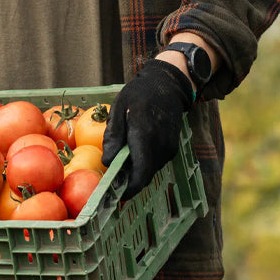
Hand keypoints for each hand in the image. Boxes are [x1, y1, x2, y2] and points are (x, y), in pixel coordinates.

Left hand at [102, 59, 194, 199]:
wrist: (167, 85)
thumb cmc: (138, 95)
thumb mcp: (118, 110)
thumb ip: (113, 137)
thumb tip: (107, 163)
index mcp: (145, 135)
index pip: (140, 173)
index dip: (129, 189)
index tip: (116, 195)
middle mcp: (161, 146)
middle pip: (144, 175)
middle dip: (128, 181)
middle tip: (112, 178)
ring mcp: (169, 148)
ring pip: (150, 170)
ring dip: (136, 170)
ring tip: (121, 160)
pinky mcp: (172, 148)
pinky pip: (155, 163)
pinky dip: (144, 162)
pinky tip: (133, 151)